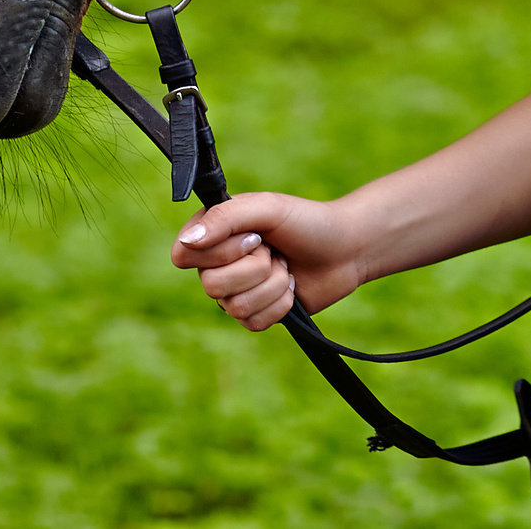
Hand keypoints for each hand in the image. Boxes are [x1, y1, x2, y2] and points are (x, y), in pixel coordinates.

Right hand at [169, 191, 363, 331]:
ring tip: (286, 267)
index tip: (254, 238)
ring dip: (272, 285)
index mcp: (213, 234)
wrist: (346, 250)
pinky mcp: (255, 314)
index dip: (219, 252)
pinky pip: (252, 323)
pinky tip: (291, 287)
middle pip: (211, 285)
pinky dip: (280, 304)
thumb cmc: (307, 222)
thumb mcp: (268, 207)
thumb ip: (226, 217)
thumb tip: (188, 241)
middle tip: (275, 251)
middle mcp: (217, 265)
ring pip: (234, 307)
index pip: (184, 255)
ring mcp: (235, 292)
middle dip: (256, 268)